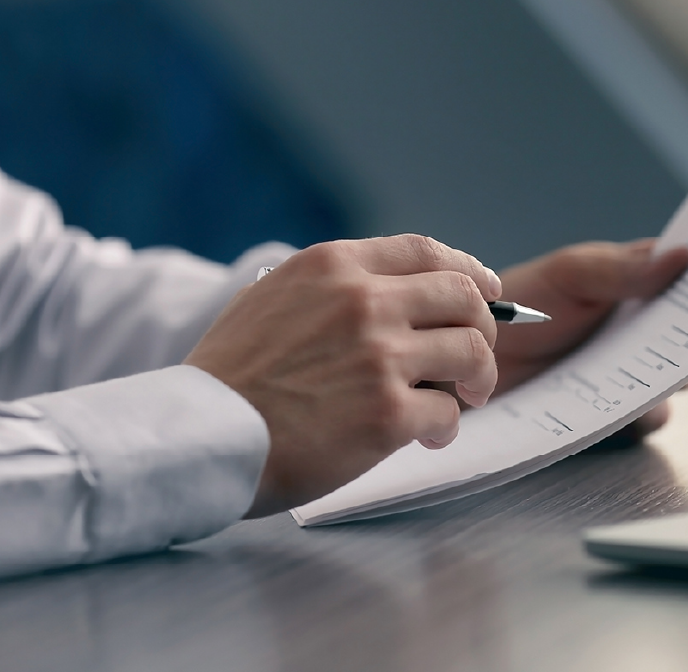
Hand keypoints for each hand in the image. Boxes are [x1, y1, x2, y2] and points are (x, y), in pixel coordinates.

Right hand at [184, 235, 499, 516]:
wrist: (200, 435)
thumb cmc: (230, 374)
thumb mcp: (273, 298)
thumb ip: (332, 288)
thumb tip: (392, 295)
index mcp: (334, 267)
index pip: (426, 250)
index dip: (469, 269)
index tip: (486, 291)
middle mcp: (364, 301)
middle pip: (464, 297)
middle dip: (483, 327)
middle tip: (473, 359)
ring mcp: (379, 355)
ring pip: (471, 351)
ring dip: (476, 378)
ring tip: (462, 399)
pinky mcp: (386, 413)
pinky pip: (447, 411)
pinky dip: (445, 425)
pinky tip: (426, 436)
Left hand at [493, 239, 687, 437]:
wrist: (476, 355)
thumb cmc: (521, 304)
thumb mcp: (571, 275)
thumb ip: (624, 269)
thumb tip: (686, 255)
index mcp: (637, 285)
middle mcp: (642, 332)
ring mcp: (630, 375)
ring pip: (676, 382)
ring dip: (672, 380)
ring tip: (655, 375)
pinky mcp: (614, 414)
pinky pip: (644, 419)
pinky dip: (641, 414)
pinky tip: (624, 407)